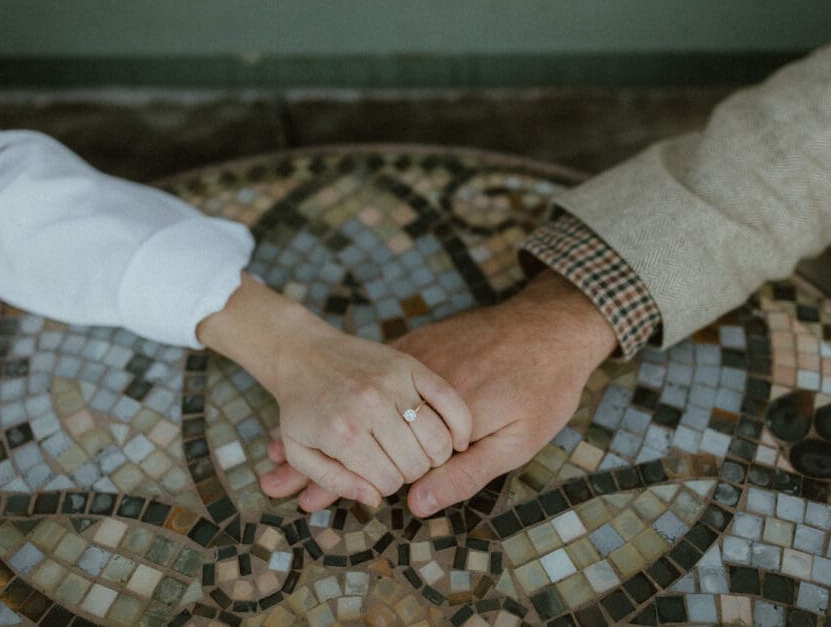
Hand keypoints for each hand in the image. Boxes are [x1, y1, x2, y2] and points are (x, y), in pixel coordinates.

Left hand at [197, 275, 470, 508]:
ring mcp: (393, 383)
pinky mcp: (410, 365)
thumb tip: (374, 500)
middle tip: (397, 463)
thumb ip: (335, 482)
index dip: (386, 486)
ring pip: (438, 439)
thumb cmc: (302, 408)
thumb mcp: (302, 453)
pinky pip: (450, 401)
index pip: (389, 482)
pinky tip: (458, 440)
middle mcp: (371, 407)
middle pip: (416, 465)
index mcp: (343, 433)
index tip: (377, 475)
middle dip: (410, 473)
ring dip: (435, 455)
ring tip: (420, 452)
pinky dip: (461, 425)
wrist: (304, 353)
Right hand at [260, 269, 616, 514]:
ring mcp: (411, 365)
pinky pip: (373, 380)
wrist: (551, 325)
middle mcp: (415, 389)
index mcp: (435, 417)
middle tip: (285, 486)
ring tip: (279, 464)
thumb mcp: (517, 441)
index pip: (384, 463)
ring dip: (321, 438)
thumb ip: (465, 474)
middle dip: (322, 467)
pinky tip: (325, 412)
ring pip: (358, 410)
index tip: (309, 499)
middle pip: (361, 439)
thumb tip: (417, 504)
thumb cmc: (542, 388)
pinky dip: (345, 399)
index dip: (354, 485)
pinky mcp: (414, 349)